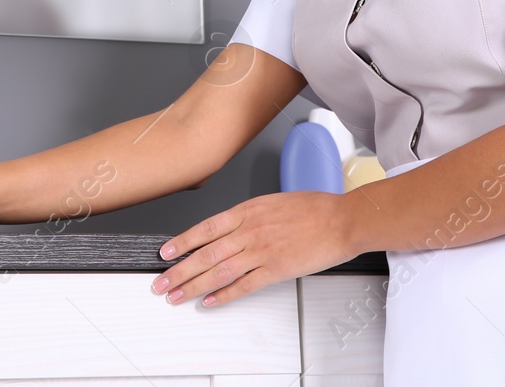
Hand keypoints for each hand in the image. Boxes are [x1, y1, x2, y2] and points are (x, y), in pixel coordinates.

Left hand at [150, 191, 352, 307]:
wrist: (342, 219)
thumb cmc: (314, 208)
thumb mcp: (272, 202)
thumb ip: (249, 215)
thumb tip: (230, 228)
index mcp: (248, 211)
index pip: (205, 228)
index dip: (182, 241)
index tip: (165, 253)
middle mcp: (250, 231)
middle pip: (206, 253)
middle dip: (180, 270)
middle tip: (162, 282)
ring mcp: (262, 251)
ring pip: (219, 271)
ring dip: (194, 286)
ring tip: (177, 296)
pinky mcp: (277, 270)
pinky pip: (244, 285)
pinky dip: (225, 295)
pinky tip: (210, 302)